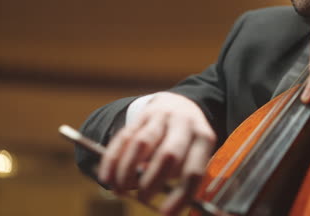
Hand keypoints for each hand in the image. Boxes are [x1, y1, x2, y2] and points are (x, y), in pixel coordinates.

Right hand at [98, 92, 215, 215]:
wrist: (178, 104)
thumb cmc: (187, 142)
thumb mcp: (195, 154)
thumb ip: (181, 175)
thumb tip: (161, 202)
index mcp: (203, 138)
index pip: (194, 171)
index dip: (180, 196)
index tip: (166, 214)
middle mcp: (184, 124)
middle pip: (168, 154)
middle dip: (152, 181)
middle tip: (142, 199)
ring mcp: (161, 117)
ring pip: (141, 144)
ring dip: (127, 171)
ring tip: (120, 190)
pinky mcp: (141, 115)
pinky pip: (123, 137)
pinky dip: (112, 160)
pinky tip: (106, 177)